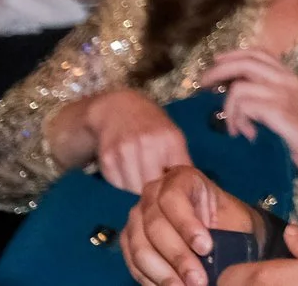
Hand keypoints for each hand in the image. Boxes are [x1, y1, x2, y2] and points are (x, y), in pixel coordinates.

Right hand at [78, 89, 194, 193]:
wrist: (118, 108)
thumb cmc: (151, 125)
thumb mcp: (172, 135)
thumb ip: (180, 161)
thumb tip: (190, 189)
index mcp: (170, 139)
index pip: (175, 177)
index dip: (173, 186)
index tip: (171, 185)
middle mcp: (147, 143)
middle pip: (152, 185)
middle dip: (153, 187)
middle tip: (152, 177)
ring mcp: (125, 151)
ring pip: (133, 188)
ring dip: (135, 185)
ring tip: (138, 170)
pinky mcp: (107, 159)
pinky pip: (117, 183)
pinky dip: (121, 181)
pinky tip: (125, 166)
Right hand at [121, 165, 252, 285]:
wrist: (220, 228)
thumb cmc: (229, 221)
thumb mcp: (234, 219)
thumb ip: (223, 232)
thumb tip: (215, 258)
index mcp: (181, 178)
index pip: (173, 199)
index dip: (187, 225)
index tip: (205, 248)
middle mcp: (153, 193)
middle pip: (155, 226)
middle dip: (178, 257)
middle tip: (197, 280)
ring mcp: (137, 218)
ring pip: (141, 248)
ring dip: (163, 273)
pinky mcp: (130, 241)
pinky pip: (133, 263)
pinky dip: (151, 278)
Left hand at [202, 49, 297, 183]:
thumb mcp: (288, 110)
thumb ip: (266, 98)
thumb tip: (232, 95)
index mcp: (289, 78)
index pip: (258, 53)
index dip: (233, 55)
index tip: (216, 62)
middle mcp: (286, 80)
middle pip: (245, 62)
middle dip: (218, 71)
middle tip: (203, 86)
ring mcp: (283, 94)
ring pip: (239, 88)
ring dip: (229, 110)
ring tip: (235, 129)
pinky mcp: (279, 111)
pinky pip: (245, 107)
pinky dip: (239, 122)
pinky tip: (246, 136)